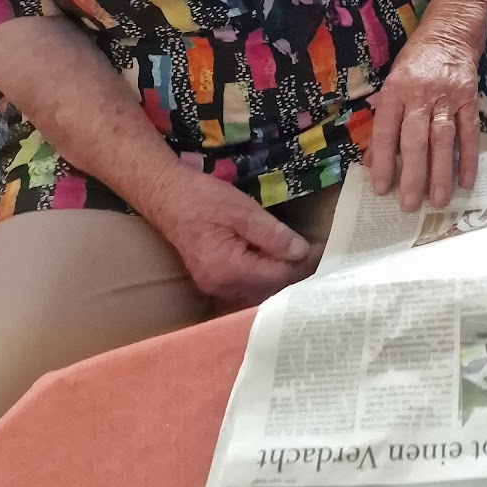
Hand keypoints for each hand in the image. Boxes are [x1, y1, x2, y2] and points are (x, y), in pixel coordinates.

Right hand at [146, 167, 314, 306]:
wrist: (167, 196)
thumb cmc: (204, 199)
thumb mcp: (243, 210)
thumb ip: (273, 234)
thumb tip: (301, 252)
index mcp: (228, 269)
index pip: (276, 277)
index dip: (300, 264)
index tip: (319, 249)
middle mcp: (220, 286)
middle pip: (268, 288)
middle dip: (291, 272)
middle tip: (312, 251)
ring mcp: (214, 286)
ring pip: (257, 290)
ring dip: (277, 275)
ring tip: (296, 254)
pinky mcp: (212, 280)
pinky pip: (245, 285)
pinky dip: (261, 274)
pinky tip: (272, 258)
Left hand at [368, 29, 481, 209]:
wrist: (450, 33)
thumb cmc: (415, 61)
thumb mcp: (392, 83)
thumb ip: (385, 121)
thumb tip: (374, 162)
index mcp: (395, 90)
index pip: (386, 131)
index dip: (382, 161)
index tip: (380, 188)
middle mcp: (421, 94)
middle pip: (415, 140)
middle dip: (412, 175)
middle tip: (409, 205)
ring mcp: (448, 97)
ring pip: (442, 140)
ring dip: (441, 173)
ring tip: (439, 201)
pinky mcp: (469, 99)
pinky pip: (469, 132)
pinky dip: (469, 157)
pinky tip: (465, 180)